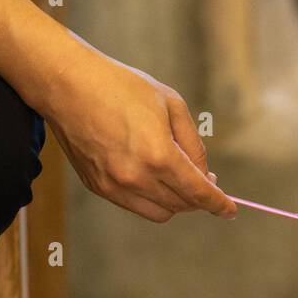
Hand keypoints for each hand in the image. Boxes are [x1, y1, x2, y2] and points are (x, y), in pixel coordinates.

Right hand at [38, 40, 234, 222]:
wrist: (67, 85)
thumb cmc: (121, 87)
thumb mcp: (171, 104)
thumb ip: (193, 145)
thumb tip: (204, 175)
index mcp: (159, 155)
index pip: (198, 193)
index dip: (218, 204)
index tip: (230, 210)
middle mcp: (136, 177)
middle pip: (181, 205)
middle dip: (199, 197)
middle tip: (205, 180)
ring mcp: (114, 185)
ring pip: (159, 212)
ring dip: (175, 201)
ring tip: (177, 178)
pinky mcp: (98, 186)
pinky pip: (135, 205)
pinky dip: (151, 197)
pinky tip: (152, 175)